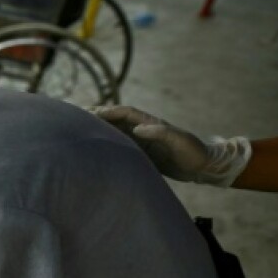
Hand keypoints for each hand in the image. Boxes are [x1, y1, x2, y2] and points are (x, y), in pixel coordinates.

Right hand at [89, 104, 251, 186]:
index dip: (106, 111)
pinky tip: (93, 148)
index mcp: (150, 122)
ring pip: (114, 130)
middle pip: (115, 118)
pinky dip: (105, 142)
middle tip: (74, 115)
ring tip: (77, 130)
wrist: (203, 166)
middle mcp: (142, 128)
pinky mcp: (141, 151)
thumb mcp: (180, 141)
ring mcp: (140, 139)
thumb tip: (138, 128)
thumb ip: (161, 132)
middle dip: (96, 115)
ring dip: (97, 128)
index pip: (123, 112)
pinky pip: (118, 144)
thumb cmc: (193, 152)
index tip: (89, 113)